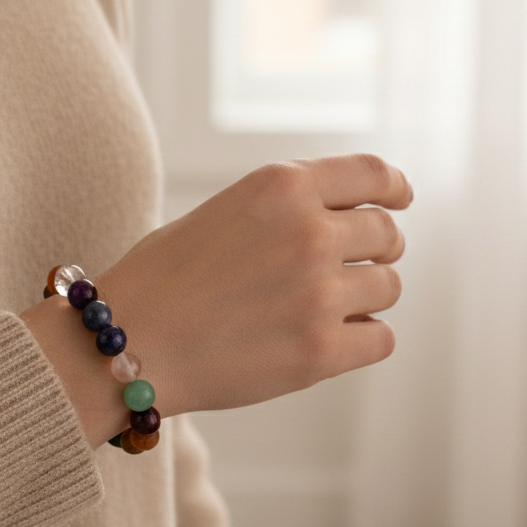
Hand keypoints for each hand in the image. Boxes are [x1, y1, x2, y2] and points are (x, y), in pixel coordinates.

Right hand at [98, 154, 411, 418]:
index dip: (395, 186)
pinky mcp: (320, 352)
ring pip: (389, 287)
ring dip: (365, 296)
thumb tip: (351, 216)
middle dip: (376, 249)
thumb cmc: (162, 274)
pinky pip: (381, 339)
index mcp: (281, 185)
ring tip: (321, 307)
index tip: (400, 199)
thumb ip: (287, 206)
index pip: (373, 174)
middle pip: (388, 234)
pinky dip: (360, 339)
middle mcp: (308, 231)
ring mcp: (318, 293)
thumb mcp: (226, 210)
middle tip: (349, 266)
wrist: (126, 341)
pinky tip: (323, 339)